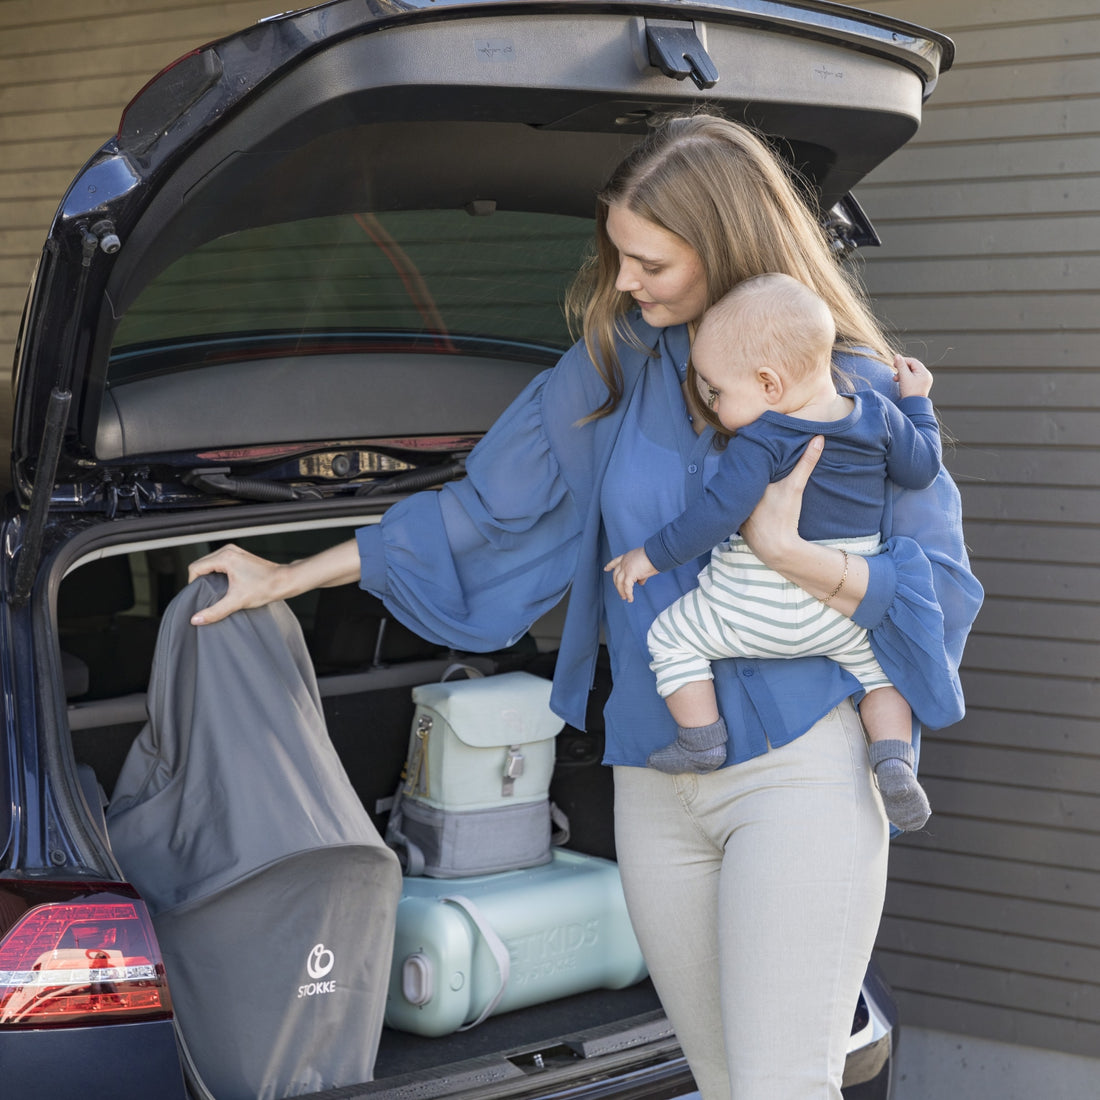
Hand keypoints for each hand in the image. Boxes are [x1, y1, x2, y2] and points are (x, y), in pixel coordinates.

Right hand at [187, 544, 287, 625]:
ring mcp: (234, 552)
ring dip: (208, 576)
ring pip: (210, 563)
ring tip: (214, 591)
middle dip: (200, 580)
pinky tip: (223, 586)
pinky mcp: (239, 556)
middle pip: (201, 564)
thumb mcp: (237, 602)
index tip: (199, 596)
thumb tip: (196, 619)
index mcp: (225, 557)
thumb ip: (215, 611)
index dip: (193, 584)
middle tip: (205, 596)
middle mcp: (228, 550)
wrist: (285, 581)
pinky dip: (217, 573)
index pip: (195, 568)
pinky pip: (219, 563)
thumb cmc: (266, 587)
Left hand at [604, 547, 656, 601]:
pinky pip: (627, 587)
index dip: (610, 566)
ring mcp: (626, 568)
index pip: (615, 561)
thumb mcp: (644, 564)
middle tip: (620, 592)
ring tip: (624, 598)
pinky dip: (628, 594)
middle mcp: (624, 562)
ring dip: (621, 591)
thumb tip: (640, 582)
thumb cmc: (654, 557)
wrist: (656, 553)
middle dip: (617, 585)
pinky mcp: (630, 574)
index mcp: (627, 557)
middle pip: (616, 575)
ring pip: (619, 582)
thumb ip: (640, 573)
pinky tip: (630, 599)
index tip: (606, 569)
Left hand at [739, 435, 822, 568]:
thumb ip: (806, 463)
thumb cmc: (785, 516)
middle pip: (741, 481)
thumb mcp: (796, 487)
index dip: (750, 458)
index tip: (753, 447)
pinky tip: (746, 503)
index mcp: (748, 485)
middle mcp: (738, 497)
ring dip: (742, 491)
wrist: (777, 548)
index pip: (747, 467)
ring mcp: (737, 511)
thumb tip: (818, 438)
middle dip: (745, 473)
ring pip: (738, 496)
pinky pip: (738, 510)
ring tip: (747, 480)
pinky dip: (742, 506)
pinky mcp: (738, 525)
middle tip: (750, 461)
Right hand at [894, 353, 932, 398]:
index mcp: (924, 372)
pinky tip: (900, 382)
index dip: (903, 361)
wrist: (913, 406)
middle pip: (912, 366)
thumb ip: (900, 365)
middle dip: (902, 369)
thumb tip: (896, 355)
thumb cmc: (909, 392)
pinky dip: (906, 378)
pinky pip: (913, 378)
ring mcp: (924, 381)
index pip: (912, 361)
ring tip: (896, 379)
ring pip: (912, 372)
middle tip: (895, 374)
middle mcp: (926, 376)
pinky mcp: (921, 385)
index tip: (894, 364)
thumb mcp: (904, 377)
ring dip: (902, 374)